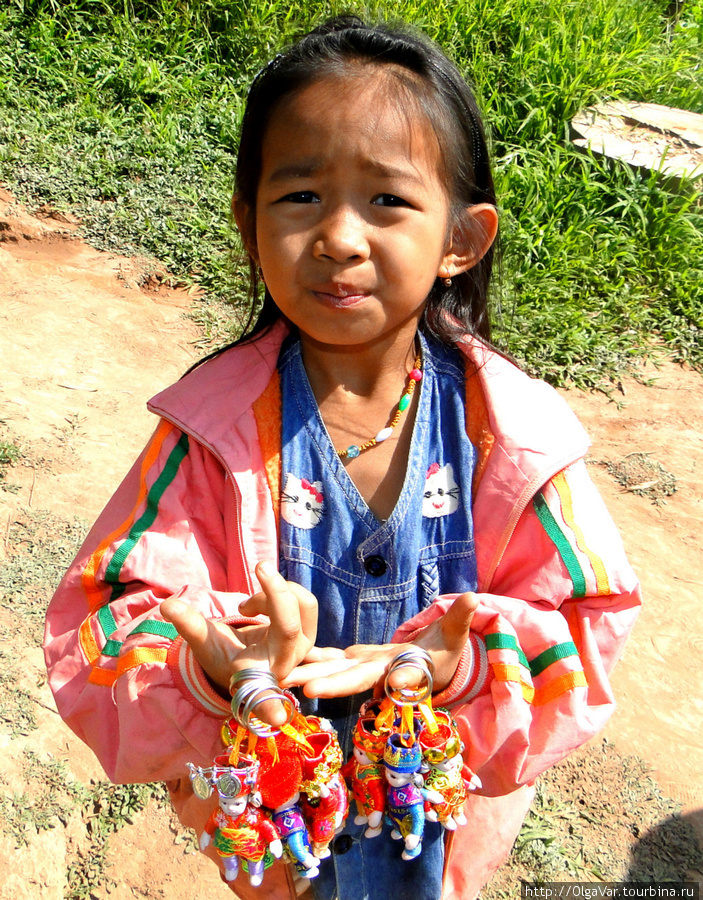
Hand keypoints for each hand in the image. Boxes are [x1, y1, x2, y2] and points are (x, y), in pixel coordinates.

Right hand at [161, 561, 316, 724]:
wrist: (243, 654)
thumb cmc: (224, 655)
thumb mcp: (204, 643)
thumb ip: (189, 625)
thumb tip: (167, 606)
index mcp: (258, 677)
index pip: (264, 693)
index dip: (269, 706)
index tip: (275, 718)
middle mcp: (287, 664)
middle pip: (292, 622)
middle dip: (275, 591)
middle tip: (257, 570)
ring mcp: (304, 648)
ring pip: (302, 604)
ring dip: (273, 593)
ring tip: (246, 606)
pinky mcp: (308, 631)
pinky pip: (302, 602)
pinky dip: (280, 593)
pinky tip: (259, 605)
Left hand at [283, 591, 477, 698]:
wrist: (434, 664)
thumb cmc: (448, 651)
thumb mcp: (455, 636)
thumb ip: (460, 618)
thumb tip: (474, 598)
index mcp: (405, 669)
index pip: (391, 675)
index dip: (372, 680)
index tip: (361, 684)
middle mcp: (380, 674)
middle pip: (352, 680)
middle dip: (329, 685)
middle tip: (302, 689)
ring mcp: (366, 667)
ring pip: (335, 672)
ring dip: (309, 674)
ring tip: (281, 676)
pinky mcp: (357, 660)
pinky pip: (332, 661)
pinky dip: (312, 660)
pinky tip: (289, 657)